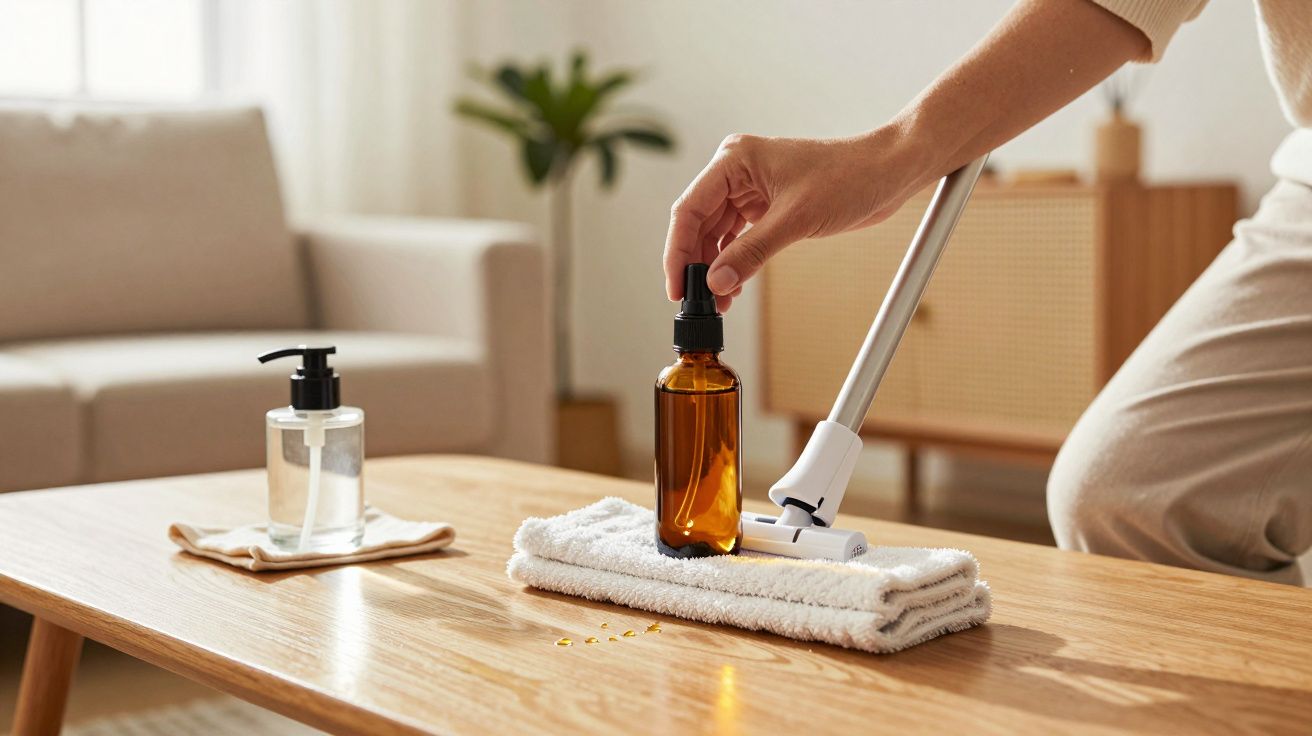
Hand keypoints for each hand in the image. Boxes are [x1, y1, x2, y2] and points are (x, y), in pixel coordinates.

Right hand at [663, 128, 925, 310]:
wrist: (889, 171)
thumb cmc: (849, 177)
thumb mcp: (796, 220)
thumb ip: (751, 253)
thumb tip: (716, 283)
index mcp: (735, 160)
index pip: (689, 209)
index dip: (678, 251)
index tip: (677, 287)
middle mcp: (737, 171)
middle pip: (698, 223)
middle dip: (696, 263)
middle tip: (696, 302)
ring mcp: (751, 188)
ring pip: (716, 234)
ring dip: (715, 267)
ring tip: (717, 302)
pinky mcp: (767, 205)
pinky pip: (738, 237)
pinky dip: (734, 261)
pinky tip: (733, 286)